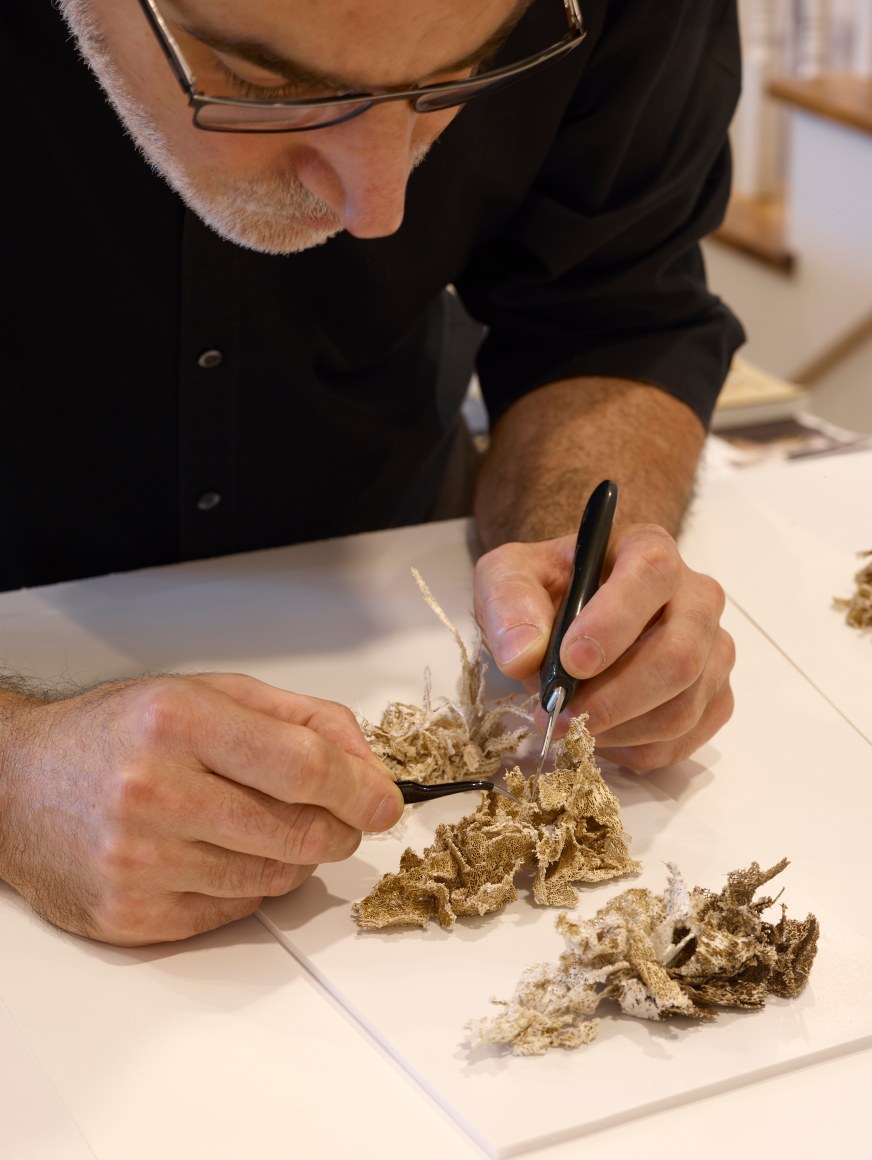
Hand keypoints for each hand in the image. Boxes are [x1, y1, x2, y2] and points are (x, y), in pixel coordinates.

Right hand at [0, 673, 403, 945]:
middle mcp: (154, 791)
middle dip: (339, 828)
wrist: (18, 785)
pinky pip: (232, 912)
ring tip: (267, 826)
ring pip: (273, 877)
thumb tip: (366, 765)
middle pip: (298, 831)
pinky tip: (224, 854)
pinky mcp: (130, 915)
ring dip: (295, 857)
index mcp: (178, 722)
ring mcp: (139, 861)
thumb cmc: (116, 733)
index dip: (360, 789)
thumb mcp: (208, 694)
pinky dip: (250, 886)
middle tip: (342, 817)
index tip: (384, 801)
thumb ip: (298, 719)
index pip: (304, 766)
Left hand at [473, 524, 734, 771]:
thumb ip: (508, 603)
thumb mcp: (506, 578)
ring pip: (682, 707)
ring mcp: (713, 651)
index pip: (651, 575)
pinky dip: (632, 750)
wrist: (566, 621)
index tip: (570, 662)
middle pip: (679, 656)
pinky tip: (599, 735)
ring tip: (571, 725)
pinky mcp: (713, 698)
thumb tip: (523, 655)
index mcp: (648, 550)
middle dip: (614, 698)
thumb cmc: (544, 592)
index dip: (614, 622)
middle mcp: (696, 597)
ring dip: (618, 729)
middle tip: (560, 714)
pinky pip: (683, 740)